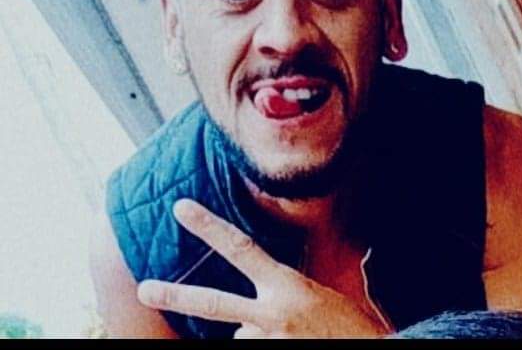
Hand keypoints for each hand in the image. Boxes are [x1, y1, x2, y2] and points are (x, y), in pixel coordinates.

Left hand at [137, 199, 386, 337]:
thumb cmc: (356, 328)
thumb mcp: (333, 297)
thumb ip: (302, 292)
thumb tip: (296, 293)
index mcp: (287, 286)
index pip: (240, 247)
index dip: (209, 226)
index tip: (181, 208)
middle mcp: (272, 313)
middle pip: (213, 302)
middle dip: (175, 293)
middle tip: (143, 288)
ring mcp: (268, 340)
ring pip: (241, 336)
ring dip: (259, 335)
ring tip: (289, 333)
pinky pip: (251, 348)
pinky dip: (264, 344)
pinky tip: (290, 341)